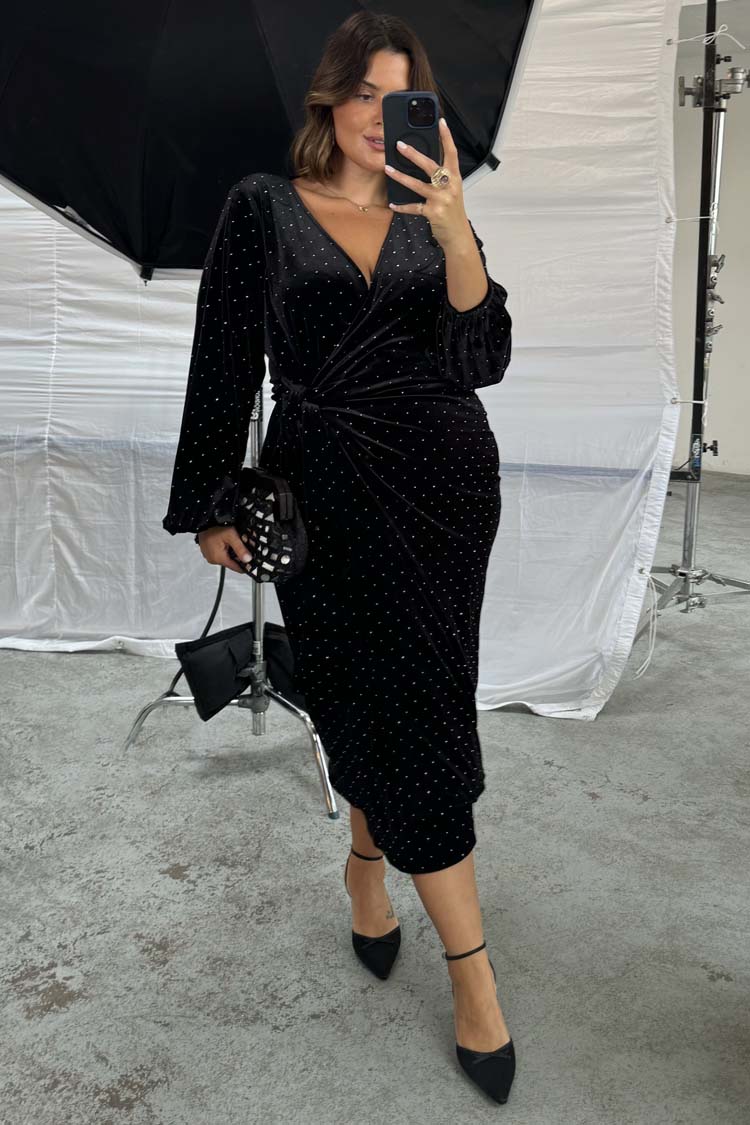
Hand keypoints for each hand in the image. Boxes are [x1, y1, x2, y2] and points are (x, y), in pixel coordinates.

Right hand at [196, 525, 251, 574]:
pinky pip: (221, 553)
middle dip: (240, 554)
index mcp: (218, 558)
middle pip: (233, 562)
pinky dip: (227, 549)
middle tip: (245, 544)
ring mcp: (210, 556)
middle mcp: (213, 560)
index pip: (237, 568)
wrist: (204, 521)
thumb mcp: (231, 536)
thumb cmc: (215, 526)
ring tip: (236, 542)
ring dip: (234, 551)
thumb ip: (240, 549)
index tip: (252, 560)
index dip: (246, 564)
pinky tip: (229, 542)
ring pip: (228, 557)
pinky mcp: (209, 552)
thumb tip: (248, 559)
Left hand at [384, 117, 471, 248]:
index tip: (440, 121)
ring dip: (401, 177)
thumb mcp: (451, 191)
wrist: (458, 235)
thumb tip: (421, 162)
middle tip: (399, 145)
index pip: (452, 153)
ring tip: (388, 169)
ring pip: (418, 185)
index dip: (447, 137)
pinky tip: (393, 204)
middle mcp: (450, 186)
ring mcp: (442, 199)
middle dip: (414, 155)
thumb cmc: (452, 211)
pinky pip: (414, 207)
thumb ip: (441, 178)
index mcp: (455, 177)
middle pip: (431, 166)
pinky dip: (402, 206)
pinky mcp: (433, 213)